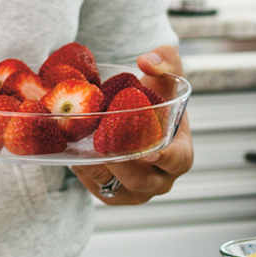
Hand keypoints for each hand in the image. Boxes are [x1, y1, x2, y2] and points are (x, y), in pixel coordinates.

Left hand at [70, 45, 192, 204]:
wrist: (133, 117)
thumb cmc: (156, 97)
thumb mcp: (165, 76)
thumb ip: (165, 61)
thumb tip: (146, 61)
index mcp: (180, 154)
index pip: (177, 161)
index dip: (164, 157)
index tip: (148, 152)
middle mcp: (161, 179)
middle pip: (140, 179)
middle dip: (120, 164)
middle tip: (102, 145)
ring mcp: (136, 191)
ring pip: (114, 186)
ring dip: (97, 168)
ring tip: (83, 146)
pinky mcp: (112, 194)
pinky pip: (97, 187)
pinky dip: (85, 172)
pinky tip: (75, 154)